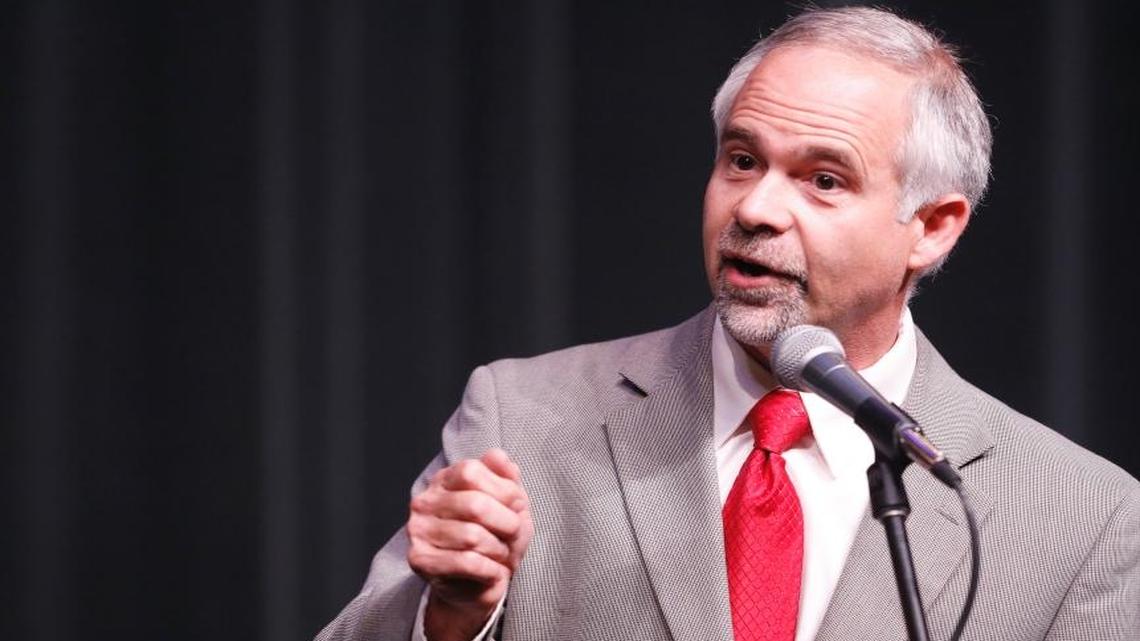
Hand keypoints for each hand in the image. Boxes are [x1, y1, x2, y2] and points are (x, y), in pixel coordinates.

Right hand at [407, 449, 532, 640]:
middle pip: (475, 504)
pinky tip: (492, 571)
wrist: (475, 586)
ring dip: (498, 549)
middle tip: (513, 535)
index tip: (517, 506)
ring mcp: (418, 530)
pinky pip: (466, 562)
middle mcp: (425, 501)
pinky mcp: (420, 560)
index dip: (503, 489)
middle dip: (506, 523)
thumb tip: (500, 457)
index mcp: (444, 480)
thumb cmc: (493, 540)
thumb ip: (506, 479)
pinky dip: (490, 569)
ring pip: (472, 536)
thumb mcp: (508, 505)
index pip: (471, 471)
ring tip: (500, 555)